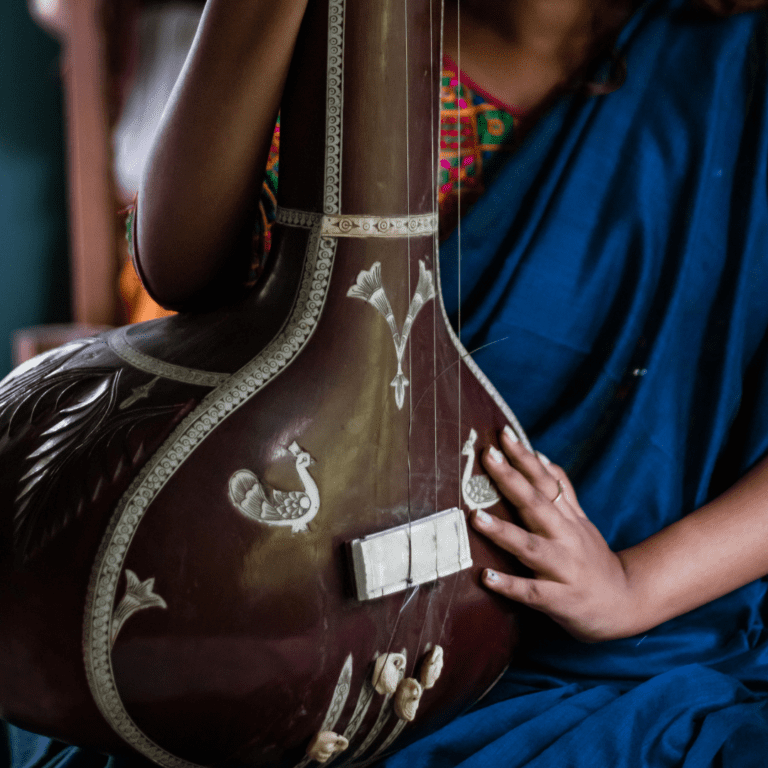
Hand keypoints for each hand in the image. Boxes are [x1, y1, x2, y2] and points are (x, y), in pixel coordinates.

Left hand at [472, 427, 642, 642]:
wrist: (628, 604)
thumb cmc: (593, 560)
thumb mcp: (581, 521)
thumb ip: (562, 490)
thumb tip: (540, 456)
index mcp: (568, 518)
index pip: (544, 481)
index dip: (524, 457)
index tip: (502, 434)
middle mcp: (566, 538)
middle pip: (537, 505)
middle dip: (512, 480)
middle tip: (488, 456)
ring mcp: (563, 569)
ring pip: (531, 548)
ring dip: (504, 532)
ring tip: (477, 517)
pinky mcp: (559, 600)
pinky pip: (532, 592)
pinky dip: (510, 585)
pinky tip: (487, 577)